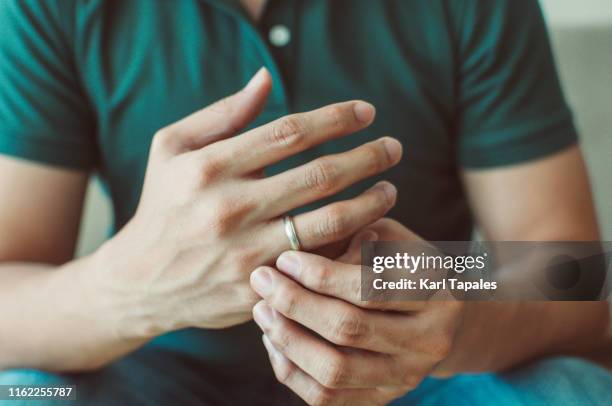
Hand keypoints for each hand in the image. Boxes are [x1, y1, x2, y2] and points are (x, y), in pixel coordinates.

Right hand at [92, 68, 402, 338]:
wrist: (140, 282)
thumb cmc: (161, 205)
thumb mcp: (171, 148)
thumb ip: (222, 114)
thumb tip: (267, 78)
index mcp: (208, 167)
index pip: (290, 133)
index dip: (337, 118)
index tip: (367, 112)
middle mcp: (228, 209)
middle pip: (320, 176)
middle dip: (368, 157)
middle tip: (394, 148)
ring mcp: (244, 252)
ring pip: (329, 222)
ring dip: (371, 202)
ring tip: (390, 188)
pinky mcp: (256, 288)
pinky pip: (317, 264)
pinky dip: (347, 244)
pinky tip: (366, 230)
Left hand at [250, 219, 463, 405]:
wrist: (433, 312)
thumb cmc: (399, 262)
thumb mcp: (384, 238)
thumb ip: (349, 243)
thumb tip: (295, 262)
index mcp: (436, 292)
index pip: (368, 288)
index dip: (320, 274)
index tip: (284, 258)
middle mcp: (430, 340)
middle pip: (349, 329)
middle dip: (295, 304)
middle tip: (261, 280)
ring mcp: (407, 376)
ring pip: (335, 370)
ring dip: (288, 340)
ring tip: (261, 311)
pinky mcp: (383, 399)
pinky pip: (327, 397)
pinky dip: (291, 371)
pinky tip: (273, 341)